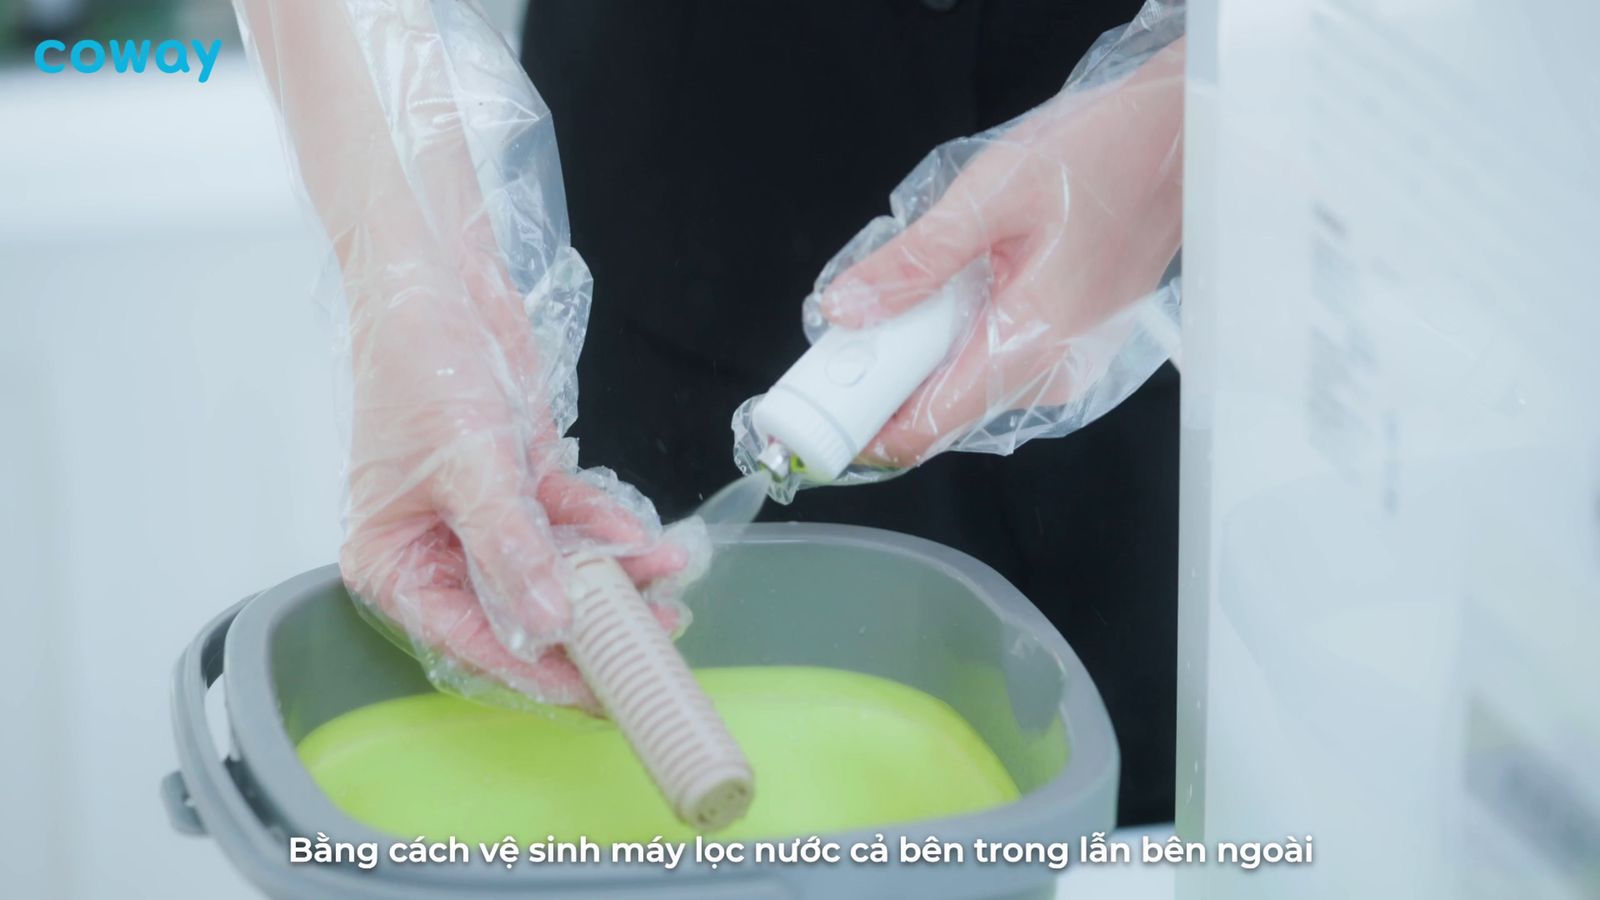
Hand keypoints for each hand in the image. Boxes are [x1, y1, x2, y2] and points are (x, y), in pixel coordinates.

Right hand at [338, 264, 694, 709]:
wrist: (442, 285)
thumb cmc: (419, 367)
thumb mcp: (468, 466)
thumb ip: (511, 548)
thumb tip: (549, 619)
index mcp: (393, 564)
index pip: (468, 639)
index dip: (534, 670)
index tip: (591, 693)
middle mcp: (436, 552)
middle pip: (517, 613)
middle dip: (586, 627)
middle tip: (650, 644)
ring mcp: (483, 522)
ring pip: (554, 571)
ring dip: (609, 579)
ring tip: (666, 590)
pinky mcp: (521, 488)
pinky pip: (570, 525)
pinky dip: (605, 531)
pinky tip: (643, 542)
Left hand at [819, 38, 1184, 467]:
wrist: (1180, 140)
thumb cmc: (1102, 157)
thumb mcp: (988, 197)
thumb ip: (911, 263)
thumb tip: (845, 308)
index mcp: (1030, 342)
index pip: (931, 425)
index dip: (867, 430)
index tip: (819, 411)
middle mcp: (1050, 368)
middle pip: (942, 410)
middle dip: (885, 381)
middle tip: (847, 334)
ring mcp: (1062, 360)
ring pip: (964, 385)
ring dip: (918, 354)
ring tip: (897, 301)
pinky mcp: (1066, 342)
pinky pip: (991, 360)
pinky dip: (953, 337)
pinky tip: (946, 290)